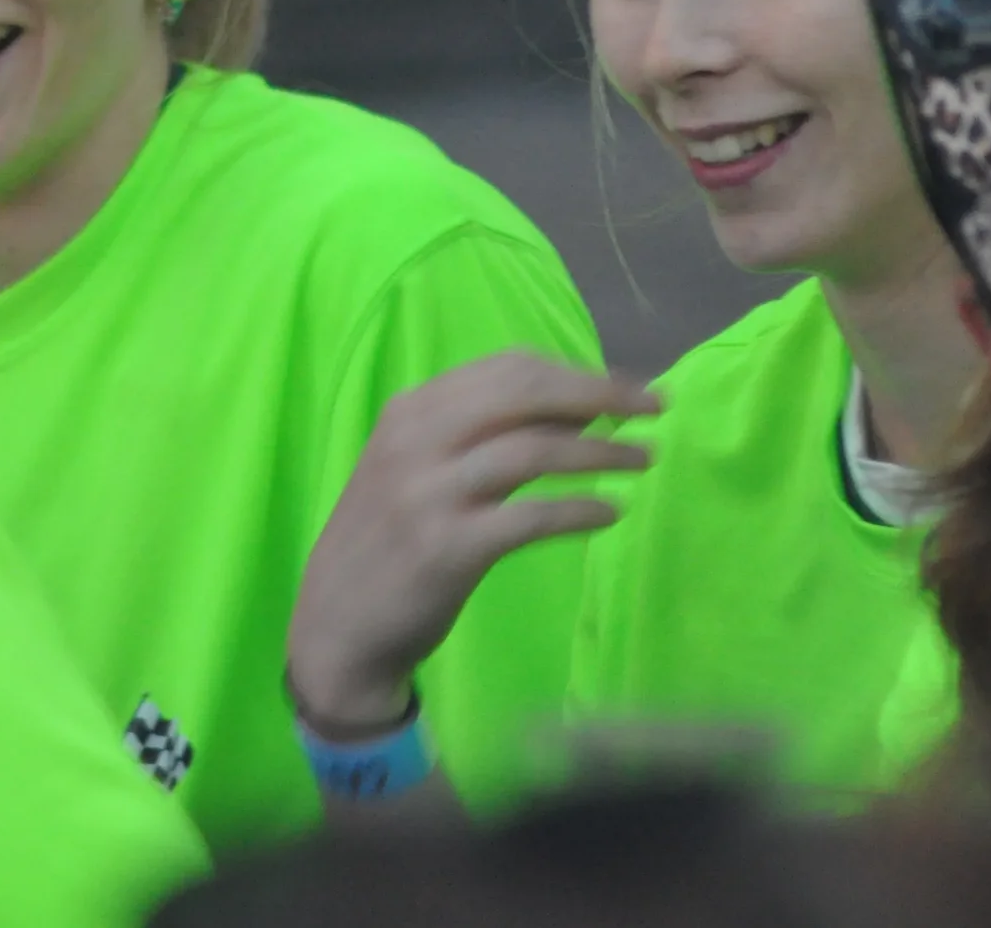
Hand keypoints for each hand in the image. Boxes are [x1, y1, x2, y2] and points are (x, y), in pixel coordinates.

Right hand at [286, 353, 657, 737]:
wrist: (336, 623)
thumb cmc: (387, 540)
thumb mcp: (416, 468)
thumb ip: (478, 434)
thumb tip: (579, 409)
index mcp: (411, 409)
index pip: (508, 368)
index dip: (576, 373)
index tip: (622, 389)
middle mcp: (417, 439)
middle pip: (526, 393)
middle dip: (601, 394)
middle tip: (654, 408)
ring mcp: (430, 493)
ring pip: (535, 449)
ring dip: (602, 451)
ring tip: (643, 460)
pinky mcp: (449, 547)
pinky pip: (532, 516)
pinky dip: (579, 510)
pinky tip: (609, 514)